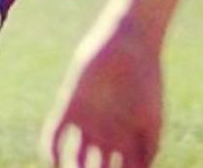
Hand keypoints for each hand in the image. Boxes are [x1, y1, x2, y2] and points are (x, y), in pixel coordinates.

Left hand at [38, 21, 162, 167]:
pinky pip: (55, 132)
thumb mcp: (152, 119)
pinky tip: (53, 162)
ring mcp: (87, 119)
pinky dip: (51, 148)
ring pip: (74, 157)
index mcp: (126, 138)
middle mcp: (105, 132)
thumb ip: (149, 150)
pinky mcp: (69, 104)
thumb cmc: (146, 82)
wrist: (128, 45)